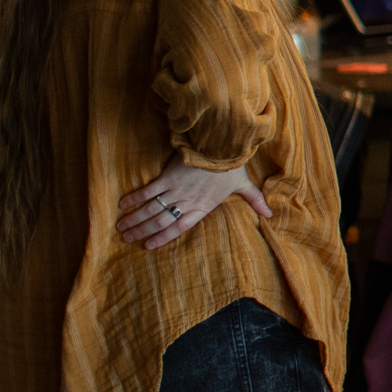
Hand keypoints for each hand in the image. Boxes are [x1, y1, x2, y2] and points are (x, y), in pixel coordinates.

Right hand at [116, 151, 269, 250]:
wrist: (223, 145)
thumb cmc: (233, 166)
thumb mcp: (245, 185)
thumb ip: (255, 201)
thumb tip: (271, 214)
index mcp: (203, 207)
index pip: (180, 227)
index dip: (163, 237)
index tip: (148, 246)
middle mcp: (187, 202)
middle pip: (161, 221)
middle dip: (142, 231)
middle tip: (125, 238)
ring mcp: (176, 190)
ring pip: (151, 209)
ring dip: (134, 219)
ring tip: (119, 227)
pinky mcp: (168, 177)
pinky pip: (147, 191)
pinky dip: (134, 199)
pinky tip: (121, 205)